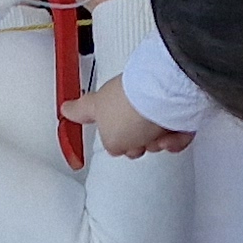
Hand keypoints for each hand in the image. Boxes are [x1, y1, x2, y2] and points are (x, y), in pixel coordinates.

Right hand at [61, 78, 191, 158]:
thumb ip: (112, 146)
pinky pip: (174, 130)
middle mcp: (125, 99)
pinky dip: (175, 138)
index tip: (67, 111)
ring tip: (157, 136)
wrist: (166, 96)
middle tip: (136, 143)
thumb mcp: (110, 140)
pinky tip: (172, 135)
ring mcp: (150, 100)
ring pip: (151, 133)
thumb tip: (119, 143)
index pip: (82, 108)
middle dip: (134, 145)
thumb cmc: (133, 108)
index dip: (74, 112)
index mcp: (101, 103)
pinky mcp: (174, 103)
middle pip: (125, 129)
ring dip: (156, 142)